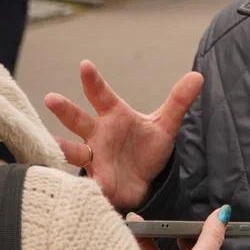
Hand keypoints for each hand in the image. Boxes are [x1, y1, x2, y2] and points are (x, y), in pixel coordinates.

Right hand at [44, 60, 201, 210]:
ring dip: (62, 148)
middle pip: (78, 119)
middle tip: (51, 98)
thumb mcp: (165, 125)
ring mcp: (94, 158)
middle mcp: (98, 134)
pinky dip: (82, 183)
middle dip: (65, 110)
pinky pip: (86, 182)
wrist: (145, 182)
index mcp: (113, 115)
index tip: (85, 65)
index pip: (101, 94)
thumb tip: (197, 76)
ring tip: (53, 144)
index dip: (93, 80)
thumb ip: (178, 101)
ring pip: (74, 151)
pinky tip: (79, 184)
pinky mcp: (97, 181)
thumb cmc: (147, 149)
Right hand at [129, 206, 229, 249]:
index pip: (185, 243)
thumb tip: (223, 212)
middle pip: (162, 248)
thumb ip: (210, 236)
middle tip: (141, 218)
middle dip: (152, 232)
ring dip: (139, 240)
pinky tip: (123, 239)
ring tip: (131, 222)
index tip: (168, 217)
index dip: (177, 229)